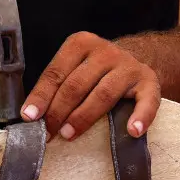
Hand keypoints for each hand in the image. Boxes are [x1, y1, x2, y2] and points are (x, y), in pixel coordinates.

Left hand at [20, 31, 159, 140]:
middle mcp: (106, 52)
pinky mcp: (149, 83)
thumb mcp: (75, 67)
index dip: (41, 96)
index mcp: (81, 44)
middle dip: (59, 111)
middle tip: (48, 133)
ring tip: (70, 134)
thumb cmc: (97, 70)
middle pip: (76, 84)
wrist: (137, 58)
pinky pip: (147, 101)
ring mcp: (129, 67)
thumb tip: (31, 115)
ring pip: (103, 94)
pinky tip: (132, 131)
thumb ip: (57, 85)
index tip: (30, 116)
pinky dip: (140, 117)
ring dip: (84, 117)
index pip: (56, 72)